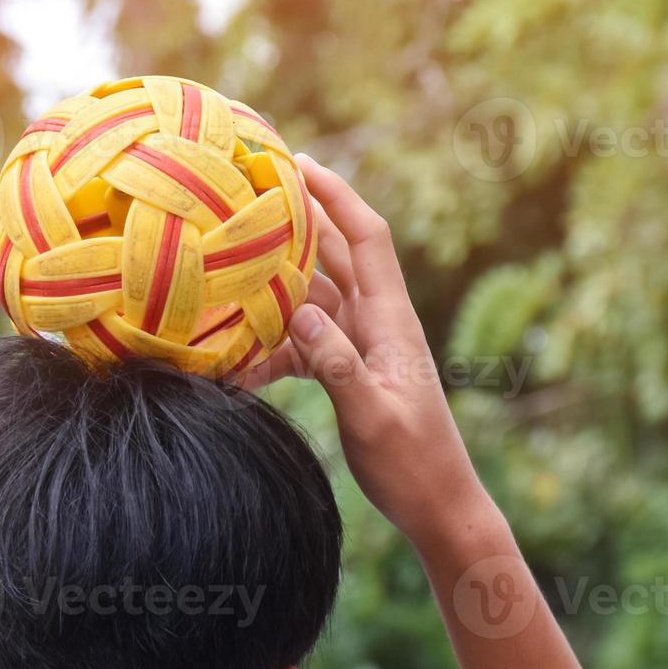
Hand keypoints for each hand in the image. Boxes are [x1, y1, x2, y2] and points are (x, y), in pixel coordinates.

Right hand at [244, 154, 488, 542]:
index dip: (336, 194)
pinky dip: (273, 339)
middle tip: (251, 191)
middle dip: (299, 219)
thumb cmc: (414, 463)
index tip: (299, 162)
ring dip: (277, 280)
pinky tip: (234, 351)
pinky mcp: (349, 372)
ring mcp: (364, 345)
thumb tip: (300, 310)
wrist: (439, 507)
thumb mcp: (372, 414)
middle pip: (335, 254)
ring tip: (228, 260)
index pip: (366, 238)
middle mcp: (378, 321)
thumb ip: (337, 362)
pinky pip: (305, 340)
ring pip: (315, 295)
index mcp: (392, 319)